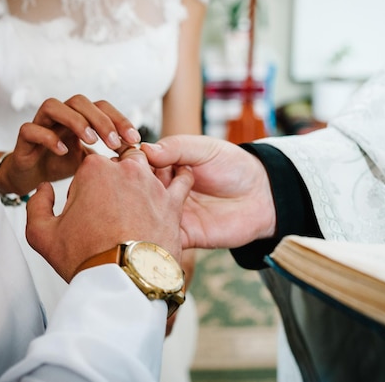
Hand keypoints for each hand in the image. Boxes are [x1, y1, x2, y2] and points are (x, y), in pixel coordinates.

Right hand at [0, 95, 140, 195]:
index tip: (135, 140)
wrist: (31, 178)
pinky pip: (30, 129)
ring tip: (91, 141)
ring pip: (53, 106)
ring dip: (75, 121)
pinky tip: (63, 151)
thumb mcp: (92, 161)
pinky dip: (47, 137)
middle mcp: (59, 115)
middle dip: (101, 120)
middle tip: (115, 143)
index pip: (101, 106)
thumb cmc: (62, 164)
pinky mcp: (23, 139)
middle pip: (80, 101)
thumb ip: (111, 155)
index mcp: (78, 116)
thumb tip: (140, 155)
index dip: (119, 119)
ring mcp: (40, 124)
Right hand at [25, 147, 193, 282]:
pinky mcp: (173, 201)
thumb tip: (44, 189)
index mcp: (94, 170)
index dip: (85, 187)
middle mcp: (125, 170)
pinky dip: (180, 178)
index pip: (90, 165)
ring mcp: (151, 184)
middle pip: (120, 163)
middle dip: (115, 179)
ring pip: (149, 168)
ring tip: (139, 198)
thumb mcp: (42, 235)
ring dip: (144, 178)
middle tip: (113, 207)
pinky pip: (182, 180)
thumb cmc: (85, 259)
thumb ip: (36, 205)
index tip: (86, 209)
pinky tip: (177, 180)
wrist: (123, 282)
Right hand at [141, 135, 275, 249]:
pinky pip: (161, 238)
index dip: (128, 164)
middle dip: (129, 188)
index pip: (137, 165)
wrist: (262, 195)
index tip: (122, 161)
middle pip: (134, 191)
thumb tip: (145, 149)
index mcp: (165, 167)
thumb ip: (176, 147)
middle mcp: (163, 191)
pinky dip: (152, 234)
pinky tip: (148, 227)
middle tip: (130, 184)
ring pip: (143, 216)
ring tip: (136, 205)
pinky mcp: (182, 235)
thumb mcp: (205, 148)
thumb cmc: (234, 166)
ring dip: (137, 212)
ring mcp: (170, 214)